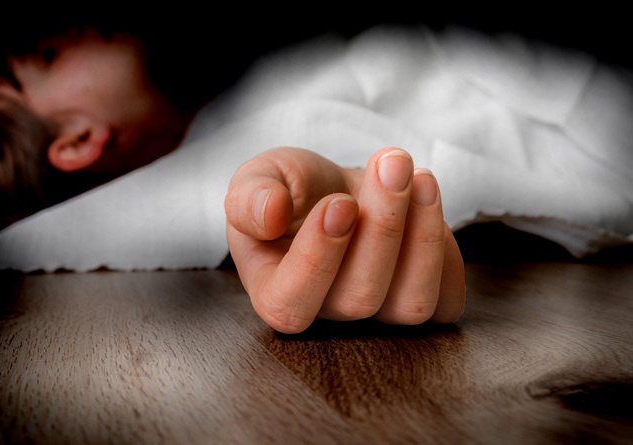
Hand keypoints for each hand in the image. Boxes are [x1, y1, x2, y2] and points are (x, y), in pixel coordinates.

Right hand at [225, 147, 465, 332]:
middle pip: (359, 298)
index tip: (338, 202)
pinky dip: (447, 251)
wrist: (337, 188)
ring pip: (410, 304)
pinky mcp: (420, 300)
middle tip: (391, 163)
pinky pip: (447, 300)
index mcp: (275, 291)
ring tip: (420, 176)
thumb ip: (249, 196)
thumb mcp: (259, 178)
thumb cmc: (294, 189)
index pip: (291, 304)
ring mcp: (378, 314)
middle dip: (382, 227)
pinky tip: (429, 199)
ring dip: (423, 237)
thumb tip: (269, 214)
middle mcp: (328, 313)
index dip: (317, 259)